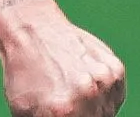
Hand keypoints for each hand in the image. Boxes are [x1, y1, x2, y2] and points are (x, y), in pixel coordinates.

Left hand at [0, 3, 125, 116]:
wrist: (30, 30)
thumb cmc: (23, 71)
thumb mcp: (23, 110)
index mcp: (62, 112)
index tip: (63, 113)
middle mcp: (86, 96)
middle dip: (81, 116)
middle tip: (66, 105)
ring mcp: (104, 81)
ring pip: (107, 112)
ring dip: (94, 107)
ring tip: (72, 90)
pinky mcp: (116, 70)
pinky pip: (115, 94)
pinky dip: (102, 92)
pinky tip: (83, 78)